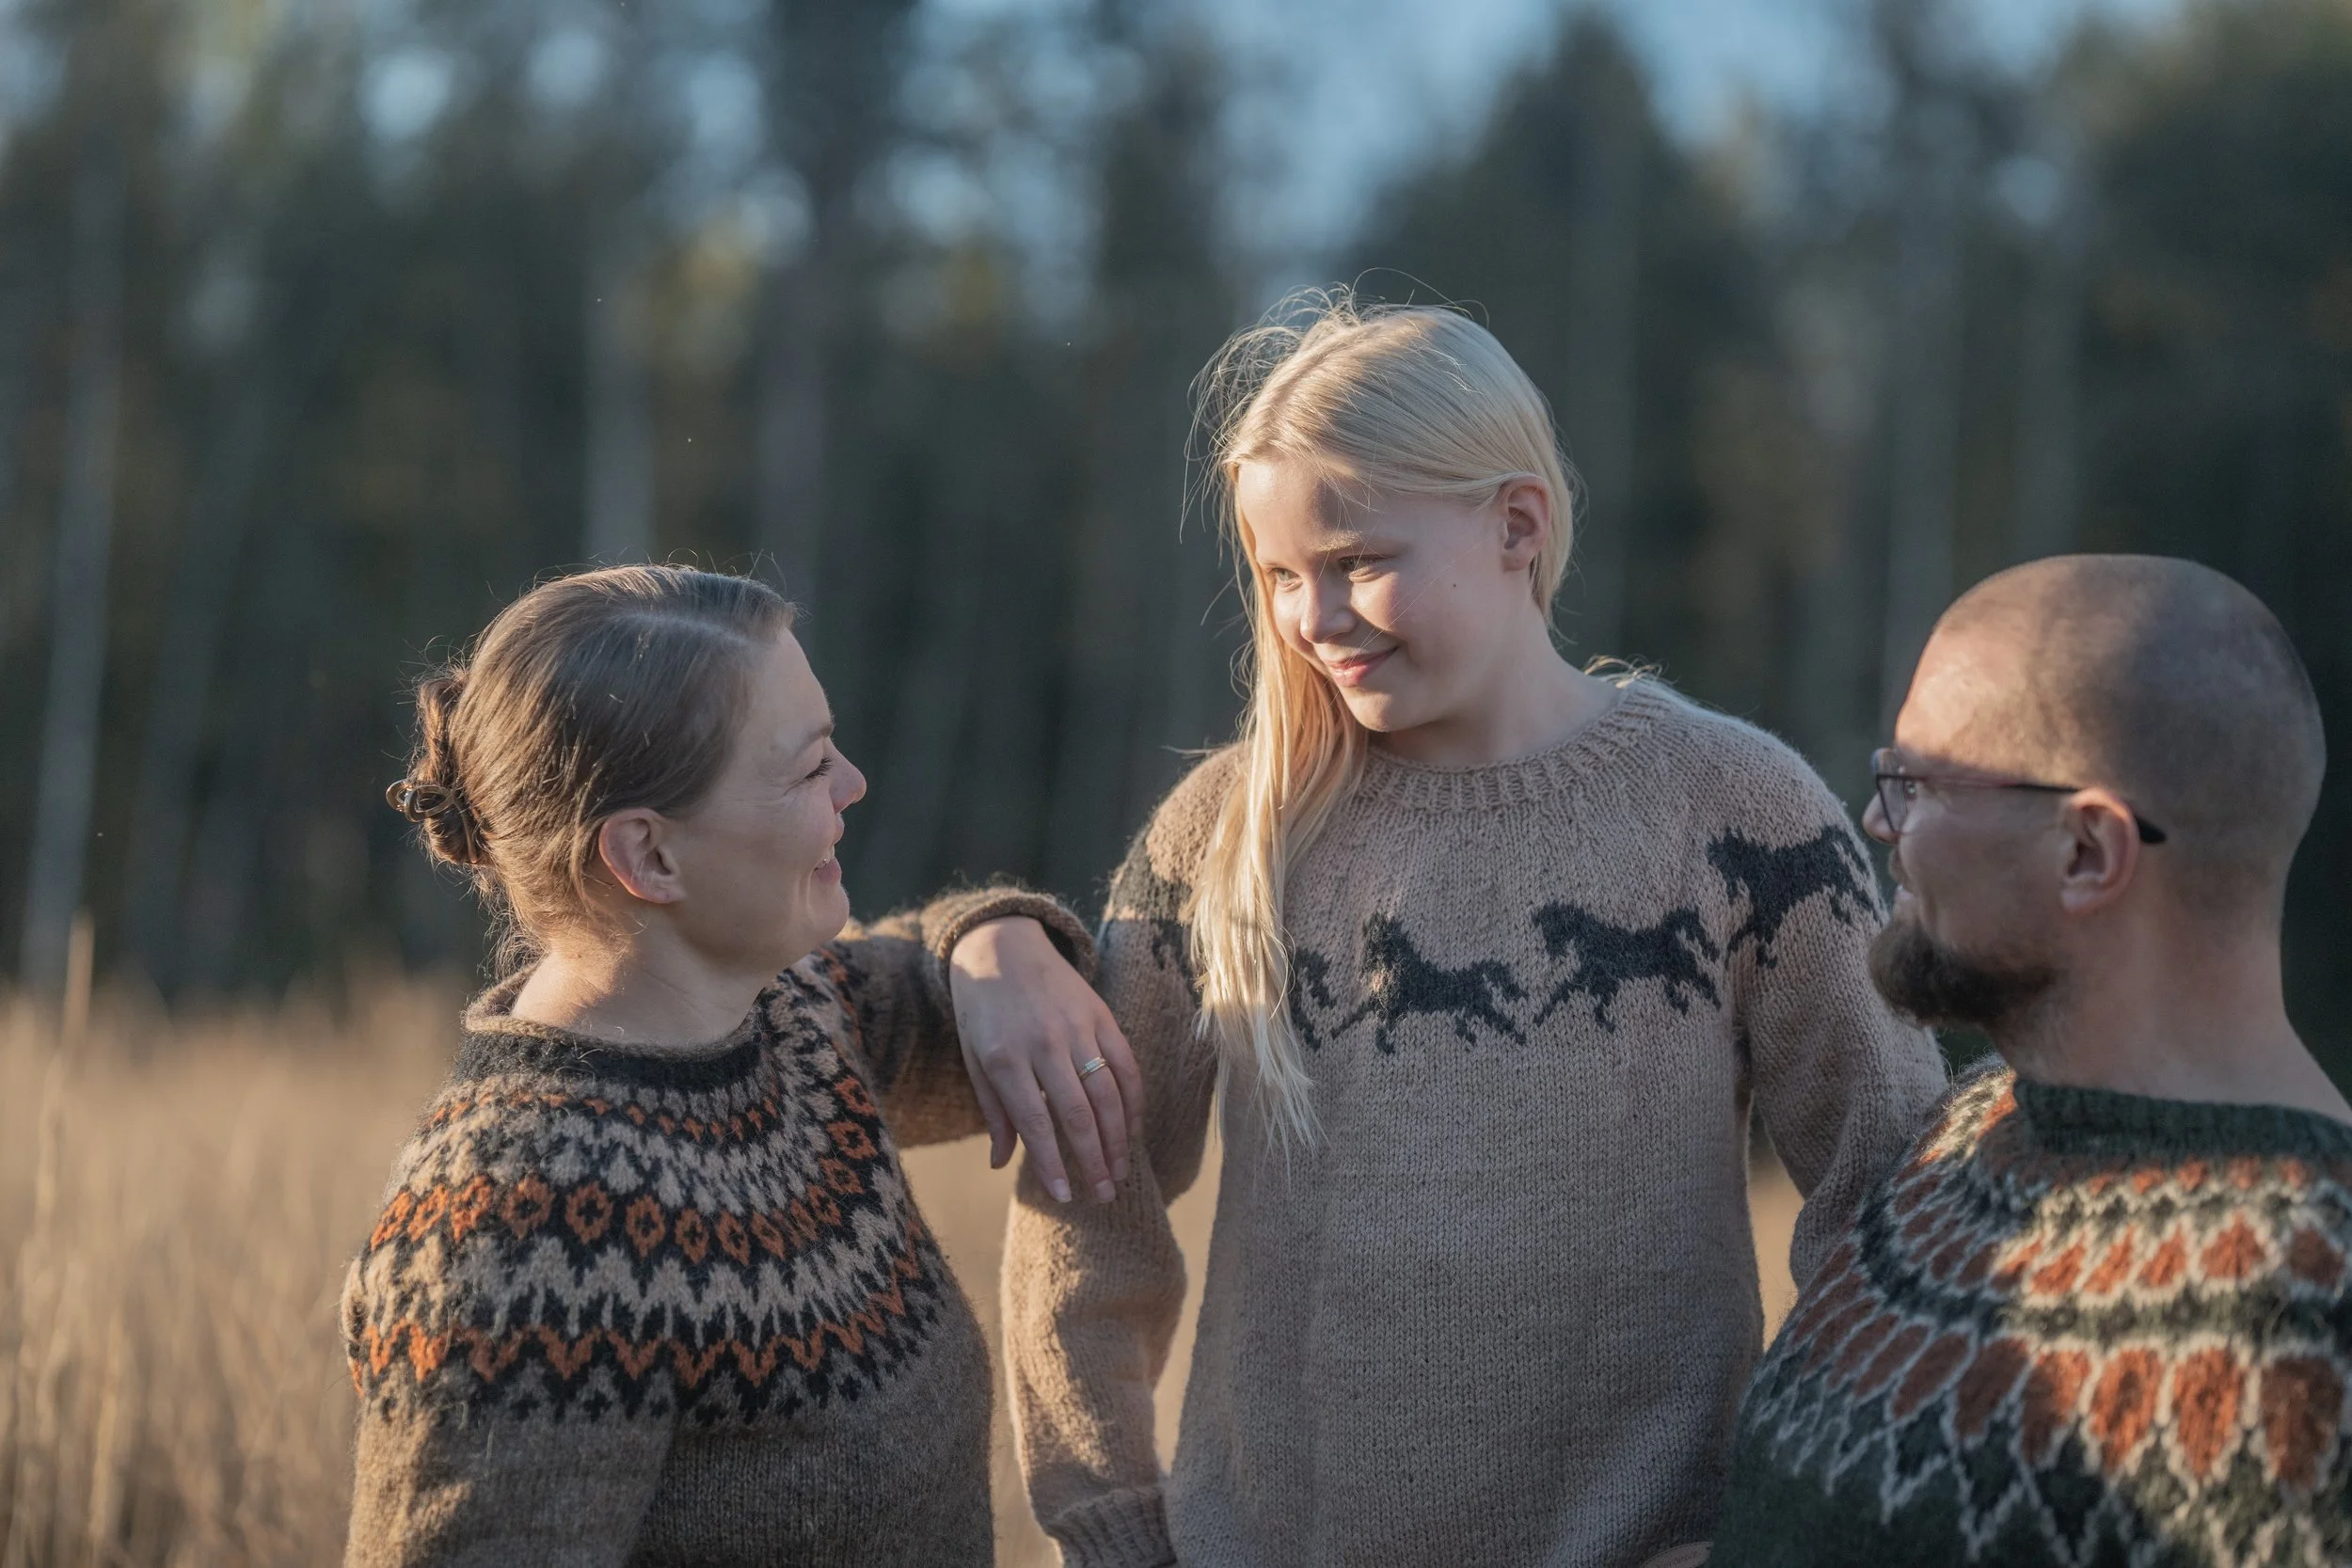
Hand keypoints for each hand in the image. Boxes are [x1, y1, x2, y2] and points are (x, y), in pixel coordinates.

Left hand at [948, 917, 1141, 1203]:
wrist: (1001, 945)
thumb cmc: (981, 1011)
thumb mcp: (974, 1059)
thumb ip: (994, 1111)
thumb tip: (1001, 1163)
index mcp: (1005, 1058)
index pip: (1036, 1123)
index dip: (1053, 1164)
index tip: (1066, 1196)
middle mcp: (1044, 1043)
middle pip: (1078, 1114)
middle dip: (1094, 1160)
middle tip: (1104, 1195)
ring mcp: (1077, 1027)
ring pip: (1108, 1093)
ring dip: (1118, 1139)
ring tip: (1120, 1173)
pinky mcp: (1101, 1015)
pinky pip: (1125, 1064)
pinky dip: (1133, 1100)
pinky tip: (1133, 1130)